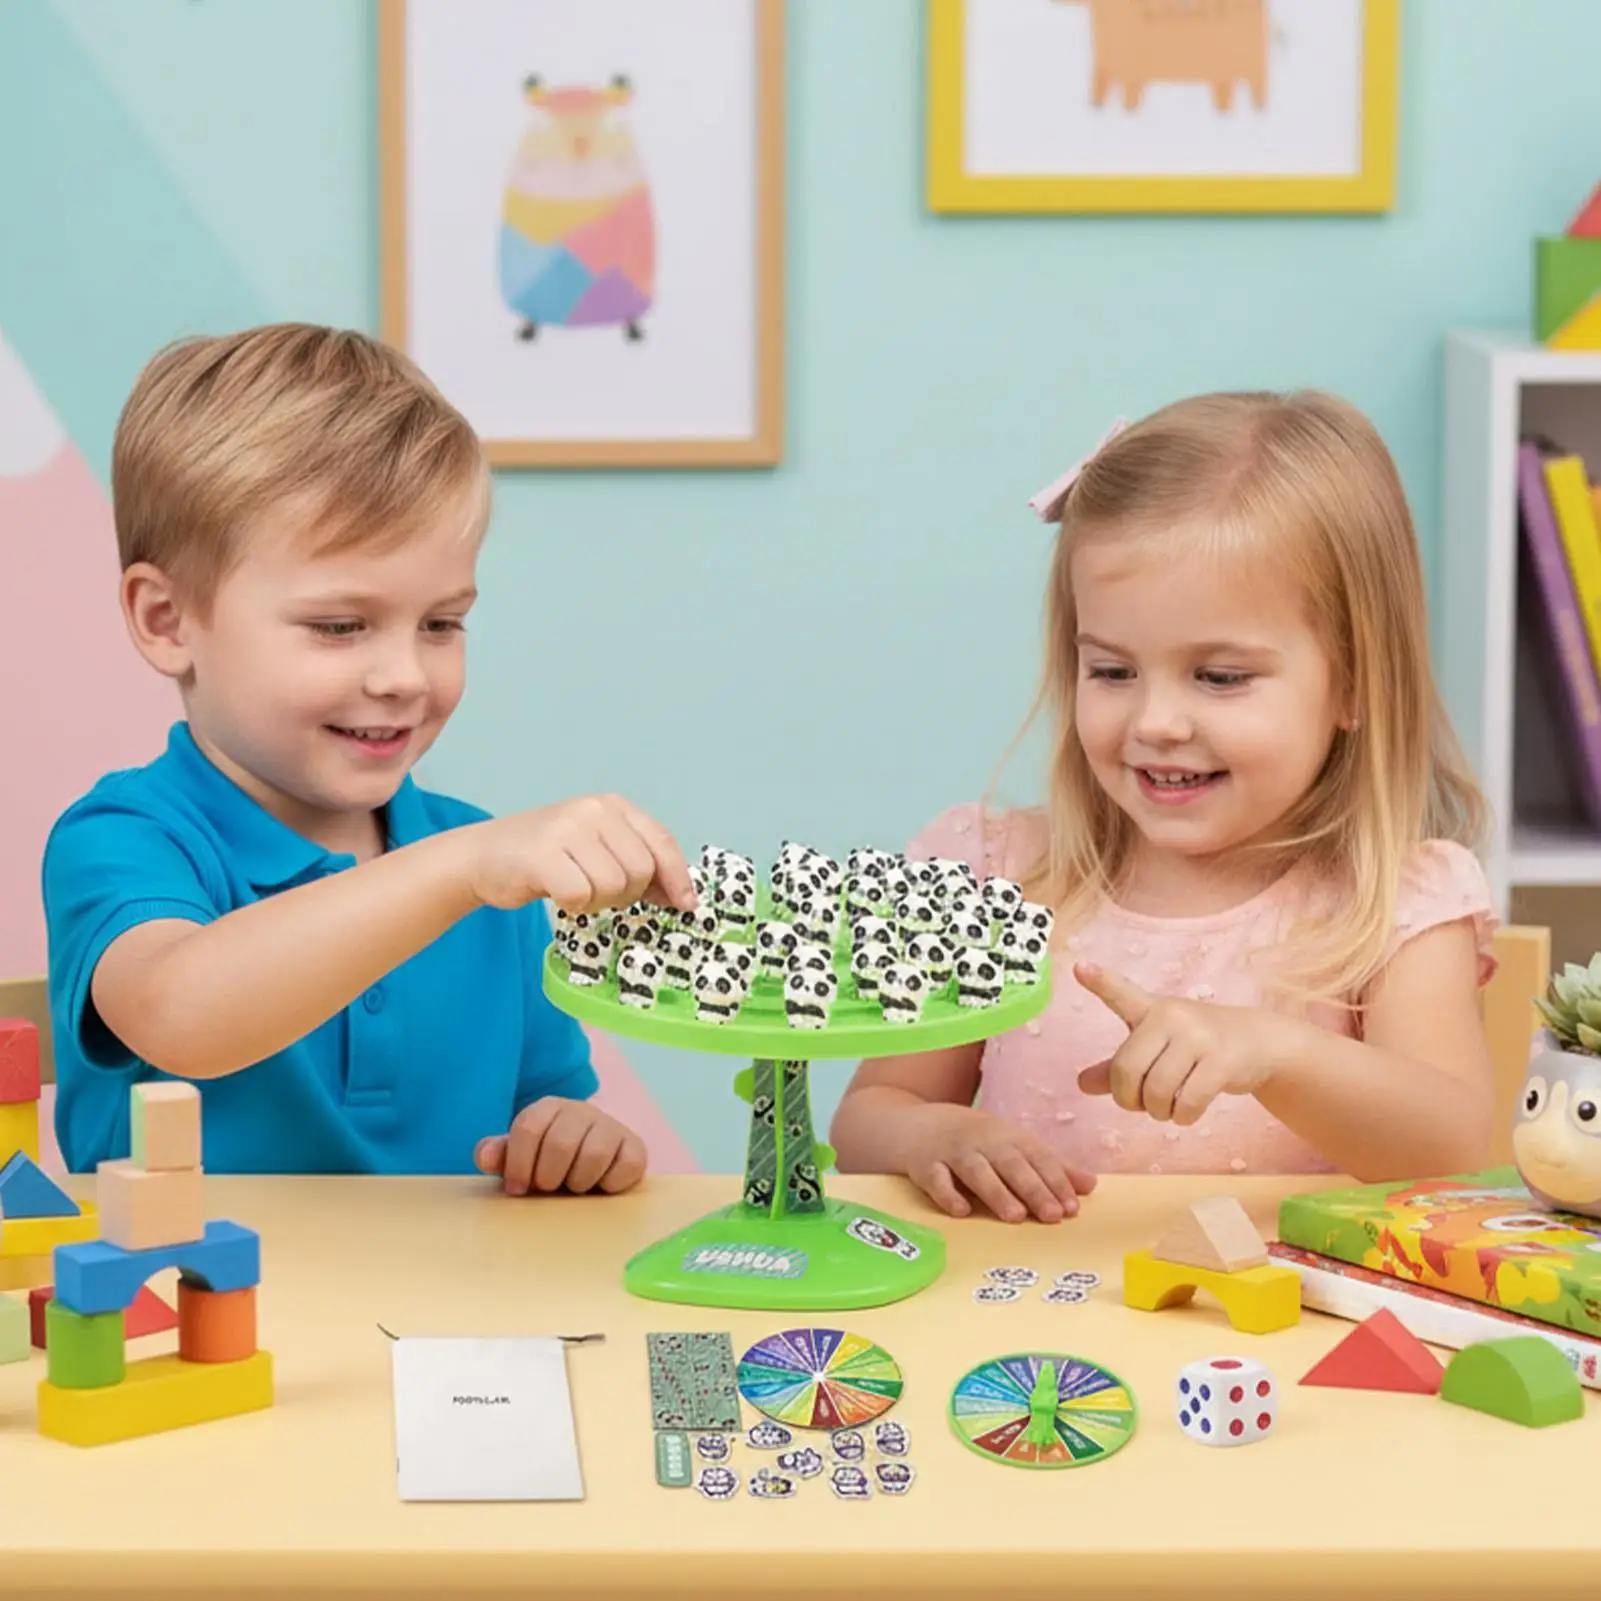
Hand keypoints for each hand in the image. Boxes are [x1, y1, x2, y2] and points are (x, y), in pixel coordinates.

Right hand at [465, 793, 694, 914]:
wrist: (482, 855)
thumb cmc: (546, 856)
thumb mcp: (596, 848)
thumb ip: (635, 862)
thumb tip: (681, 895)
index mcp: (612, 805)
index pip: (662, 842)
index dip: (677, 877)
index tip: (685, 904)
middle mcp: (593, 810)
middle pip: (641, 870)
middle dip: (626, 893)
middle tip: (597, 891)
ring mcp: (567, 829)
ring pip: (613, 886)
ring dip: (597, 902)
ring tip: (574, 889)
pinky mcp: (543, 854)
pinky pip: (581, 896)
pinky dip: (573, 905)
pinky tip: (557, 893)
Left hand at [475, 1098, 647, 1195]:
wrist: (594, 1160)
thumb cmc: (548, 1161)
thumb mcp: (521, 1156)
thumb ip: (500, 1154)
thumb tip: (484, 1157)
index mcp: (548, 1108)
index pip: (528, 1128)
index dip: (519, 1164)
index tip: (518, 1188)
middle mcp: (581, 1111)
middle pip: (559, 1144)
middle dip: (548, 1177)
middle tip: (548, 1188)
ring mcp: (611, 1126)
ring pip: (592, 1156)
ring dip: (578, 1182)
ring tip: (574, 1186)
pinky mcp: (635, 1147)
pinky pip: (624, 1167)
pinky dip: (609, 1184)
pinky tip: (601, 1185)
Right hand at [901, 1102, 1094, 1223]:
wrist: (919, 1125)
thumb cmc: (976, 1141)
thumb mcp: (1013, 1146)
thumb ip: (1050, 1167)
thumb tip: (1090, 1185)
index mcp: (1009, 1136)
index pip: (1037, 1157)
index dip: (1055, 1181)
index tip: (1072, 1207)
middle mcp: (983, 1141)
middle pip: (1011, 1164)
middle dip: (1033, 1189)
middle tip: (1052, 1215)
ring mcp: (953, 1152)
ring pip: (977, 1171)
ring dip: (996, 1192)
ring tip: (1015, 1216)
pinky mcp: (925, 1165)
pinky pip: (936, 1179)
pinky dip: (948, 1193)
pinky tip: (961, 1210)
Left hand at [1074, 962, 1293, 1124]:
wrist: (1256, 1043)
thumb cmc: (1195, 1045)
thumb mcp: (1155, 1048)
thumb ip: (1119, 1066)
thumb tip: (1082, 1083)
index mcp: (1150, 1009)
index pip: (1122, 993)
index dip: (1100, 982)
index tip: (1078, 968)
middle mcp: (1171, 1016)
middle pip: (1127, 1070)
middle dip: (1129, 1099)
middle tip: (1141, 1105)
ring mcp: (1198, 1036)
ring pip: (1157, 1091)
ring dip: (1158, 1112)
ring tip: (1167, 1108)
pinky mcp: (1221, 1060)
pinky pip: (1187, 1103)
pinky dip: (1182, 1117)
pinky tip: (1187, 1112)